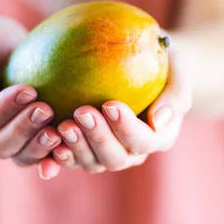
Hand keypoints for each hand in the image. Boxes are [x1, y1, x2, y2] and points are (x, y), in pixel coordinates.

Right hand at [0, 17, 61, 179]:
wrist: (9, 55)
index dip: (3, 108)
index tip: (29, 90)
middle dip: (23, 129)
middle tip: (46, 109)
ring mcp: (6, 142)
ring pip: (19, 156)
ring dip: (38, 147)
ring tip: (59, 132)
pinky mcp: (29, 145)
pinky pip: (40, 158)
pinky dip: (53, 157)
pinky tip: (68, 148)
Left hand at [53, 49, 191, 172]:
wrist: (142, 62)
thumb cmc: (162, 62)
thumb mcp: (177, 69)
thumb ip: (175, 94)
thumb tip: (159, 119)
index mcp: (157, 137)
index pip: (143, 140)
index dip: (126, 128)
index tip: (110, 103)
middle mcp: (131, 152)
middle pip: (115, 157)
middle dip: (98, 137)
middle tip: (81, 112)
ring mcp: (106, 153)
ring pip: (91, 162)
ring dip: (76, 147)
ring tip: (61, 126)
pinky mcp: (83, 149)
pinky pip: (70, 158)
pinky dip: (57, 156)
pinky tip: (46, 140)